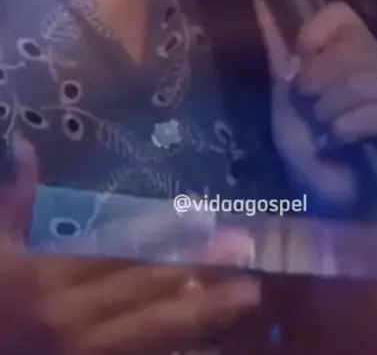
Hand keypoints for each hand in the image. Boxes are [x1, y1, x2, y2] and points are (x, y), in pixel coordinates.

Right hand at [0, 136, 260, 354]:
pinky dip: (181, 346)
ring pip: (155, 331)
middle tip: (245, 251)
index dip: (162, 235)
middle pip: (147, 290)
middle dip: (200, 269)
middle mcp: (75, 319)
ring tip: (248, 294)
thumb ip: (17, 199)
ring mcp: (87, 353)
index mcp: (50, 278)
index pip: (118, 252)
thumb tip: (25, 147)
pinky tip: (215, 340)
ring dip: (204, 311)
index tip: (204, 220)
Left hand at [255, 0, 376, 204]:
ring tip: (328, 129)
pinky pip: (375, 112)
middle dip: (316, 83)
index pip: (340, 14)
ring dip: (330, 112)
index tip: (299, 59)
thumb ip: (277, 47)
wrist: (324, 191)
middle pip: (348, 50)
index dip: (315, 33)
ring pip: (361, 82)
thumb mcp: (284, 92)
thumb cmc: (305, 140)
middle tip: (313, 109)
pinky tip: (343, 141)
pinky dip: (348, 129)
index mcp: (351, 48)